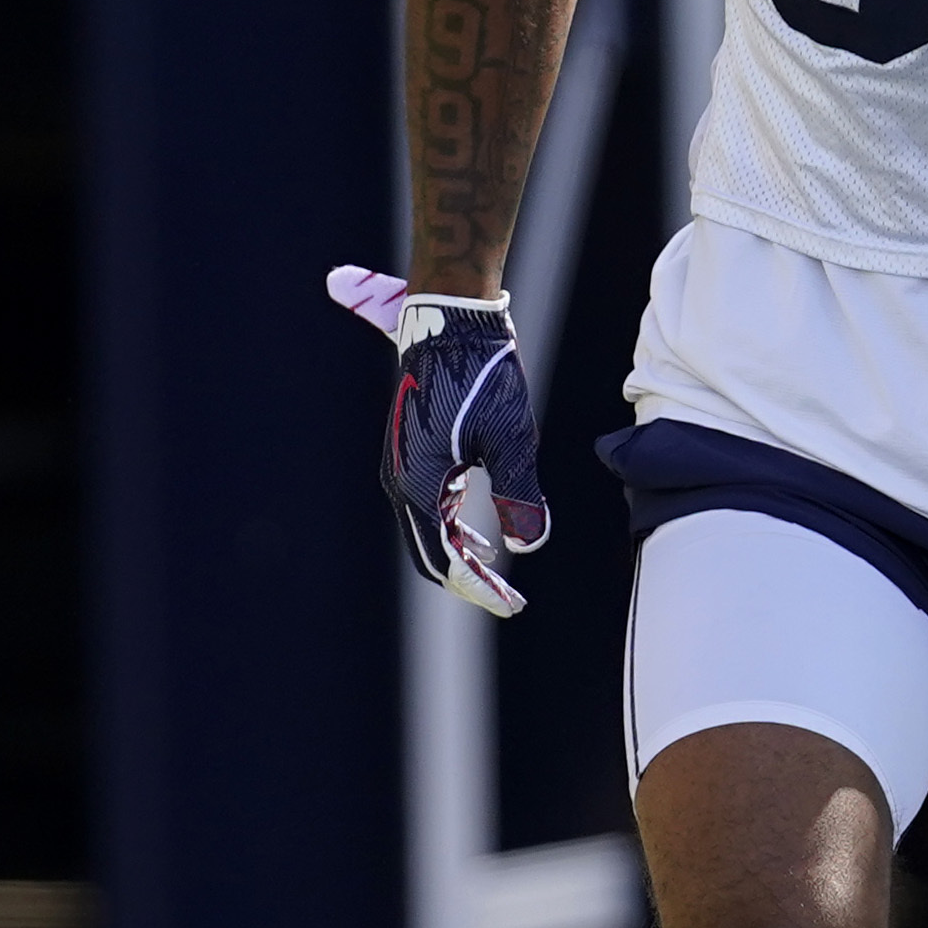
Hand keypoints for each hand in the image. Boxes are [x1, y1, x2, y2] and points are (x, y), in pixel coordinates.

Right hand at [329, 266, 550, 617]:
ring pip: (426, 529)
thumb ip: (520, 495)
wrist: (451, 321)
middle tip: (508, 599)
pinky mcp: (408, 451)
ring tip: (497, 573)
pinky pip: (426, 504)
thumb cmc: (484, 375)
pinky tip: (478, 530)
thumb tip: (528, 545)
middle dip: (468, 579)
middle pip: (429, 551)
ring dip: (459, 553)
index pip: (445, 558)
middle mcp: (400, 480)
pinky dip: (451, 525)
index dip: (480, 588)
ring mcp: (400, 465)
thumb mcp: (512, 439)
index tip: (513, 606)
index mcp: (420, 484)